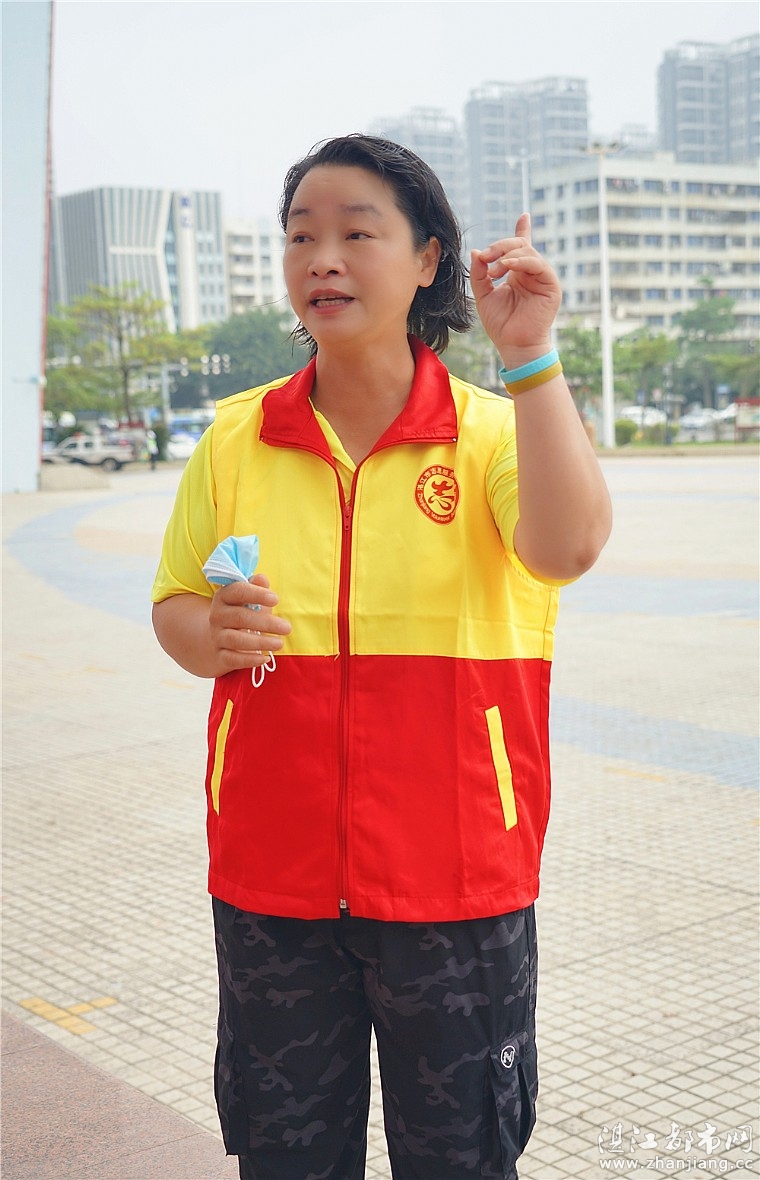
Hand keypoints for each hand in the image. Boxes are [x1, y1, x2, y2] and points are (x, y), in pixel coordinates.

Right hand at [207, 573, 290, 674]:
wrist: (219, 639)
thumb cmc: (242, 613)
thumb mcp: (249, 598)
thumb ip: (257, 588)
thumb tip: (262, 579)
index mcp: (224, 596)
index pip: (237, 591)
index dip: (256, 594)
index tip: (276, 599)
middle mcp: (217, 616)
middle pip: (240, 617)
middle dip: (266, 623)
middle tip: (287, 628)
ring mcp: (217, 636)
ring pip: (235, 639)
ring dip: (259, 642)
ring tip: (279, 644)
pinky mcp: (219, 655)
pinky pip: (232, 659)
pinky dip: (248, 660)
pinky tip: (264, 659)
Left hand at [470, 213, 560, 363]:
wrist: (514, 345)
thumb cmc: (500, 324)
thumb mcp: (483, 295)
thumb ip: (479, 274)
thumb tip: (476, 252)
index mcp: (518, 273)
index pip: (520, 247)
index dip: (523, 230)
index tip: (525, 215)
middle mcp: (531, 272)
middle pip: (519, 245)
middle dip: (500, 246)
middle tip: (485, 256)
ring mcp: (542, 277)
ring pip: (528, 252)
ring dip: (508, 255)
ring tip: (494, 269)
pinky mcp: (550, 285)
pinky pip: (537, 264)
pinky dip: (521, 262)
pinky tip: (507, 267)